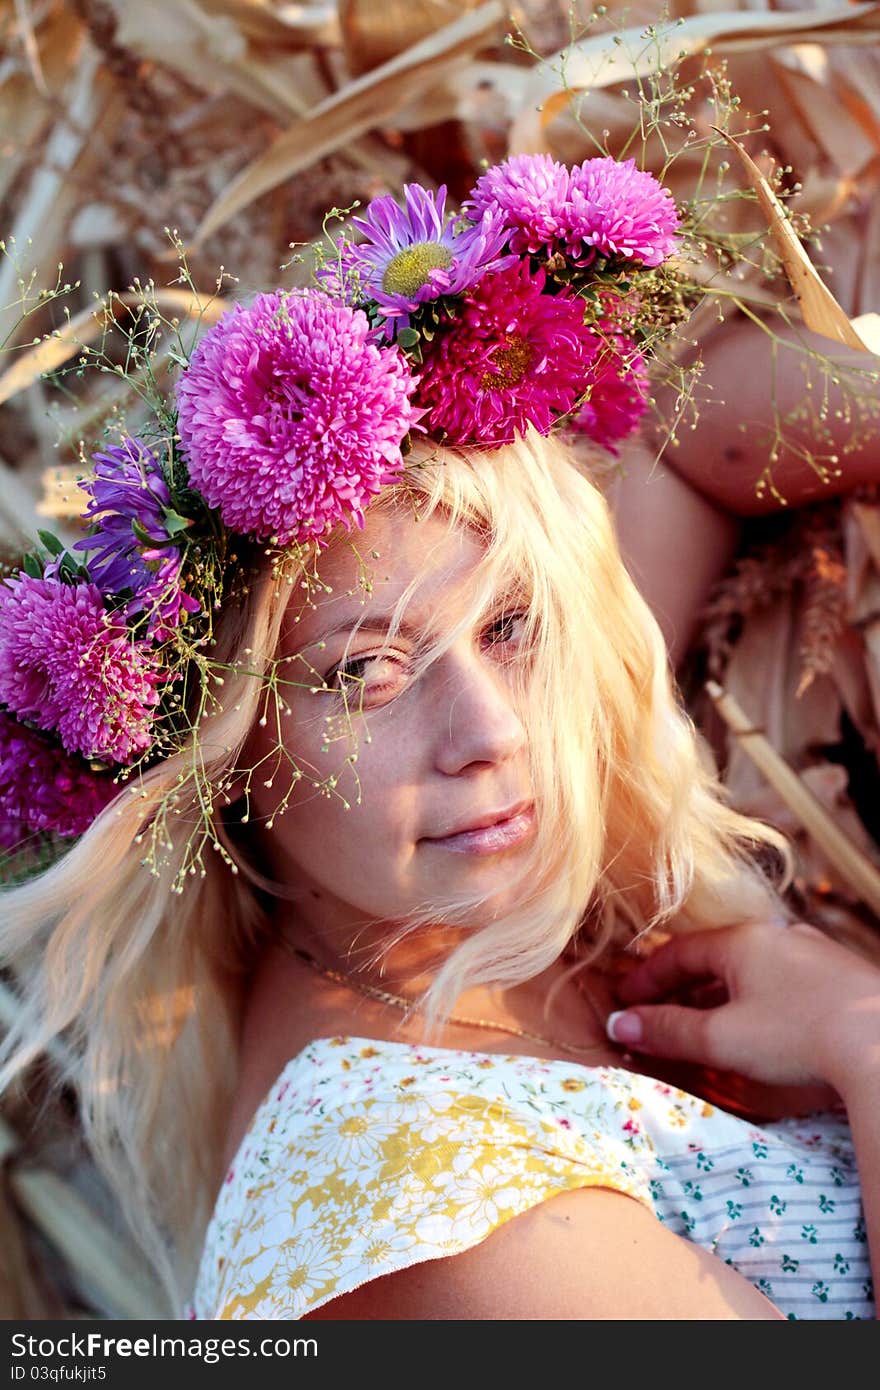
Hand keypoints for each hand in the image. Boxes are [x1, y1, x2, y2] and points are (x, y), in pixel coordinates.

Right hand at [607, 920, 879, 1096]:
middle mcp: (779, 937)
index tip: (625, 1001)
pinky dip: (756, 1001)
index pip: (679, 951)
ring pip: (753, 970)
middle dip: (681, 988)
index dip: (647, 977)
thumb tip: (620, 1024)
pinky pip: (783, 982)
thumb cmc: (797, 1036)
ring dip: (720, 995)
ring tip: (703, 1025)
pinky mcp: (841, 979)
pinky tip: (759, 1028)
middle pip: (716, 958)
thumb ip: (669, 1031)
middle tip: (656, 1014)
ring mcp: (815, 955)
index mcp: (744, 941)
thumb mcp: (722, 1038)